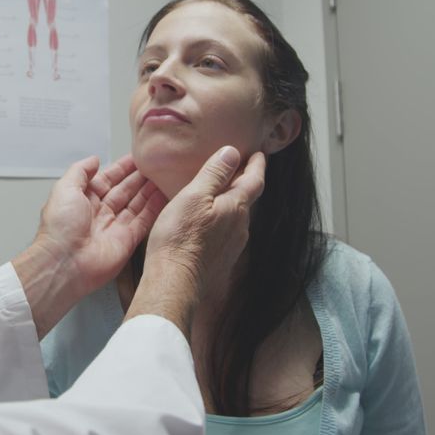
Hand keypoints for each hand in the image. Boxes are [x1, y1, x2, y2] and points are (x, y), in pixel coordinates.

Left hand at [35, 155, 165, 295]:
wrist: (65, 264)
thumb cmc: (60, 228)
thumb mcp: (65, 189)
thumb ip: (80, 171)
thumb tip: (94, 159)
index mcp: (84, 199)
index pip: (108, 179)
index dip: (122, 168)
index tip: (138, 157)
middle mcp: (101, 212)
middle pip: (125, 190)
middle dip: (139, 178)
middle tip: (156, 165)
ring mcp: (115, 227)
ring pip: (137, 204)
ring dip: (149, 191)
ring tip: (165, 176)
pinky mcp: (128, 241)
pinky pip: (144, 221)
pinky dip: (155, 208)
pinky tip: (165, 195)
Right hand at [127, 147, 265, 337]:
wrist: (175, 282)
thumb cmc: (179, 238)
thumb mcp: (193, 196)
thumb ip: (214, 174)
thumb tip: (232, 152)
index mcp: (235, 207)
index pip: (254, 179)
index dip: (257, 164)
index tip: (259, 153)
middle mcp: (240, 226)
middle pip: (247, 198)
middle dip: (244, 181)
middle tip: (238, 167)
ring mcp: (232, 245)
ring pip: (236, 216)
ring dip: (231, 202)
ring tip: (220, 192)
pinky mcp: (221, 259)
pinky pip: (226, 232)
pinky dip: (221, 220)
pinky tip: (208, 221)